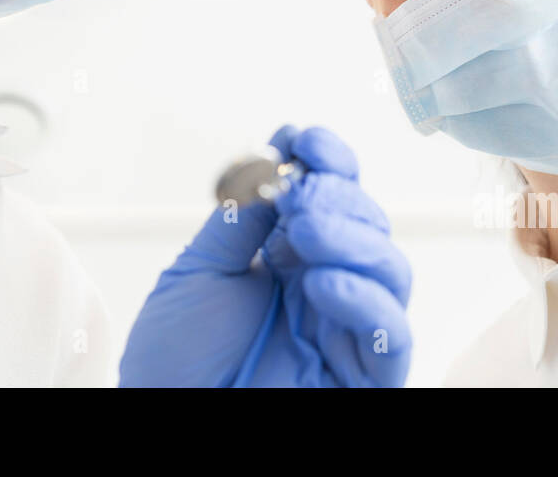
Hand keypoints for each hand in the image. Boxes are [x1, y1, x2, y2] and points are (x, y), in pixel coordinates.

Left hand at [120, 125, 411, 386]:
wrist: (167, 419)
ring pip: (389, 268)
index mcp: (289, 254)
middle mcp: (325, 283)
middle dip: (337, 196)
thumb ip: (240, 221)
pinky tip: (322, 283)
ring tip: (306, 232)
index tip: (299, 138)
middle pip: (367, 222)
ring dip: (353, 239)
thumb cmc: (175, 360)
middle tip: (298, 195)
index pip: (331, 193)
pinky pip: (390, 335)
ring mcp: (344, 327)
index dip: (326, 158)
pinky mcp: (360, 376)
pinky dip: (365, 302)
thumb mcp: (196, 272)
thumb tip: (275, 165)